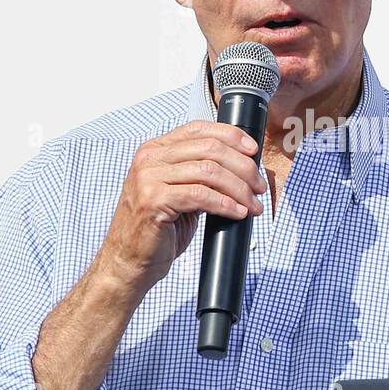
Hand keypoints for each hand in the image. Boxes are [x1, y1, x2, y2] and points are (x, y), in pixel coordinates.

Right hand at [97, 120, 267, 296]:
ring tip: (253, 204)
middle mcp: (149, 158)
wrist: (129, 260)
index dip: (232, 136)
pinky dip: (225, 204)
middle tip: (259, 186)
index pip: (199, 129)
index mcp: (155, 150)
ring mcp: (148, 178)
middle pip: (209, 149)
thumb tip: (242, 167)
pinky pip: (201, 195)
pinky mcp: (153, 200)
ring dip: (239, 189)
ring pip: (209, 172)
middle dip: (243, 167)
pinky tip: (238, 213)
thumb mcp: (179, 192)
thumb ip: (199, 174)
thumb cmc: (157, 229)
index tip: (253, 151)